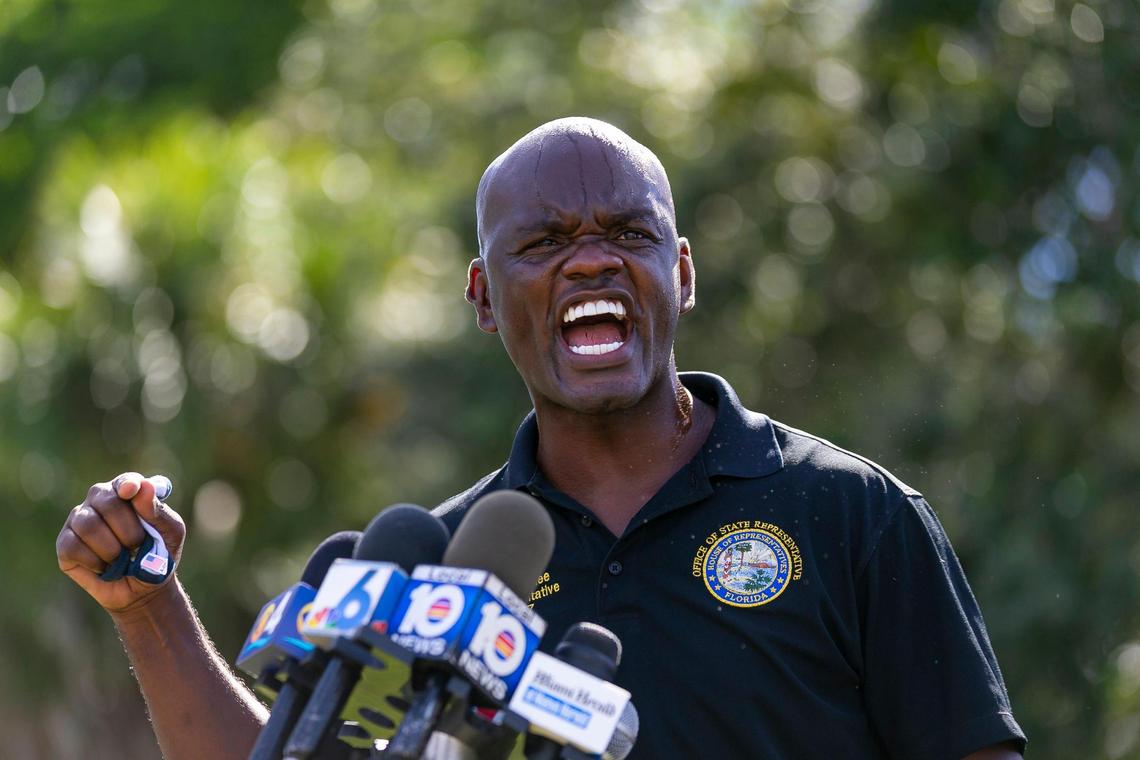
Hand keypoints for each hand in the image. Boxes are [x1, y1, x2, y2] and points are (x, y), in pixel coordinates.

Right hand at [56, 472, 186, 613]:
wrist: (142, 589)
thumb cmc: (159, 555)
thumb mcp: (170, 533)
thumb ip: (158, 511)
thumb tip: (144, 486)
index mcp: (127, 493)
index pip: (125, 481)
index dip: (128, 484)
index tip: (131, 491)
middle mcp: (100, 500)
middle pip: (106, 502)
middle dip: (127, 529)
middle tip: (137, 545)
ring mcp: (79, 520)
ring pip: (88, 525)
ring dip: (111, 548)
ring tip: (122, 559)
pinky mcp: (65, 544)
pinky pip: (73, 547)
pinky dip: (94, 562)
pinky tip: (104, 568)